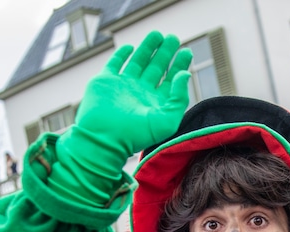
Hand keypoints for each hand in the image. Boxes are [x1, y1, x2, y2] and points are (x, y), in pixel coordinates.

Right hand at [72, 31, 192, 155]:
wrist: (102, 138)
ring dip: (147, 49)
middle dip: (165, 53)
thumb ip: (179, 98)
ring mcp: (122, 87)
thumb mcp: (166, 120)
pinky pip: (114, 64)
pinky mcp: (104, 82)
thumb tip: (185, 74)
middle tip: (173, 38)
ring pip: (138, 62)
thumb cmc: (135, 135)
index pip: (171, 81)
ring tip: (158, 34)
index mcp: (155, 103)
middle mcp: (140, 94)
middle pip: (156, 68)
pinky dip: (122, 55)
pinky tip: (130, 47)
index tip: (186, 51)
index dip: (179, 66)